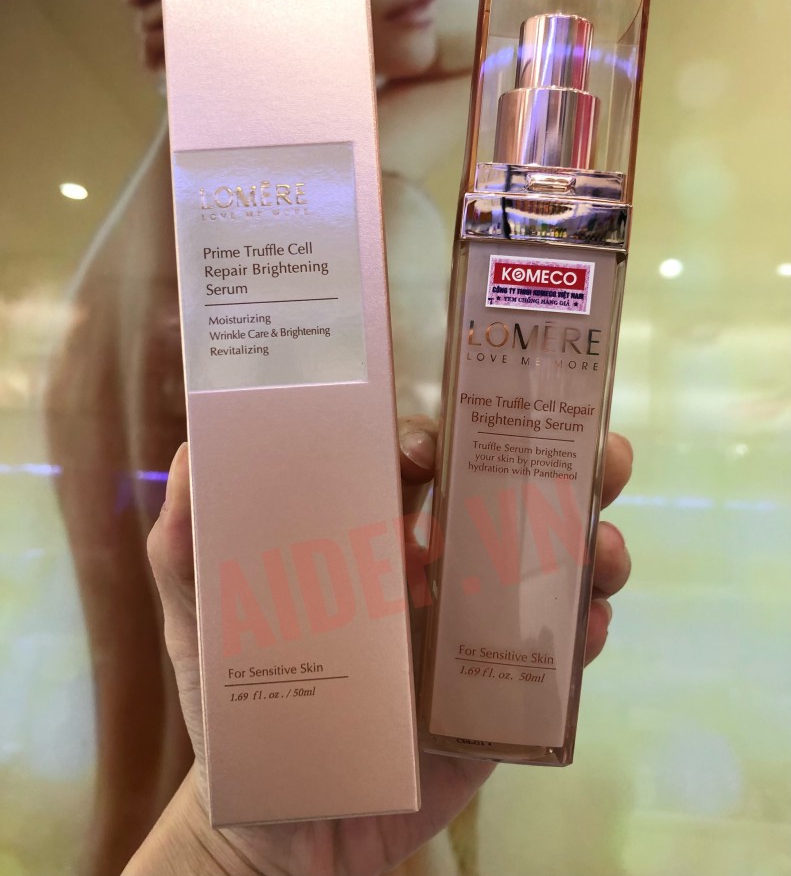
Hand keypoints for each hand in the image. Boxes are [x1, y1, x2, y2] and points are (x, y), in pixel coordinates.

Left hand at [144, 423, 631, 875]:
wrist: (285, 828)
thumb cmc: (243, 713)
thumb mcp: (203, 622)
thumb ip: (186, 546)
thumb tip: (192, 452)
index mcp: (376, 545)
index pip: (422, 474)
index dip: (440, 443)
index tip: (437, 442)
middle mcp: (435, 576)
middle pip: (508, 505)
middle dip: (559, 469)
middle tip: (598, 451)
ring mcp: (472, 634)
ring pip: (547, 572)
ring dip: (587, 546)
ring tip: (602, 544)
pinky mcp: (497, 698)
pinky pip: (553, 657)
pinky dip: (581, 631)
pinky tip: (589, 620)